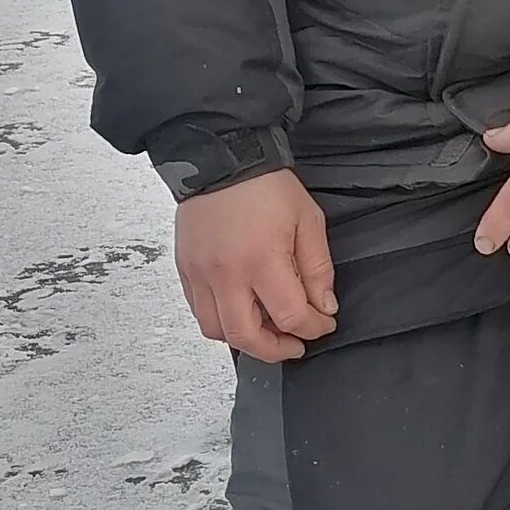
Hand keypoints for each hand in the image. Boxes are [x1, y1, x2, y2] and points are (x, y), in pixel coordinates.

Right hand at [175, 166, 336, 361]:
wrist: (221, 158)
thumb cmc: (265, 185)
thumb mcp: (308, 221)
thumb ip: (318, 269)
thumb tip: (323, 306)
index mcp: (261, 261)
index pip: (291, 317)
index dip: (313, 328)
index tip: (323, 323)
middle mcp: (226, 274)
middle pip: (246, 338)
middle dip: (276, 350)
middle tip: (294, 344)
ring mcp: (200, 274)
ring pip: (216, 331)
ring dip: (244, 340)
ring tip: (267, 330)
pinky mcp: (185, 269)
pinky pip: (199, 311)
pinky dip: (220, 321)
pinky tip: (241, 310)